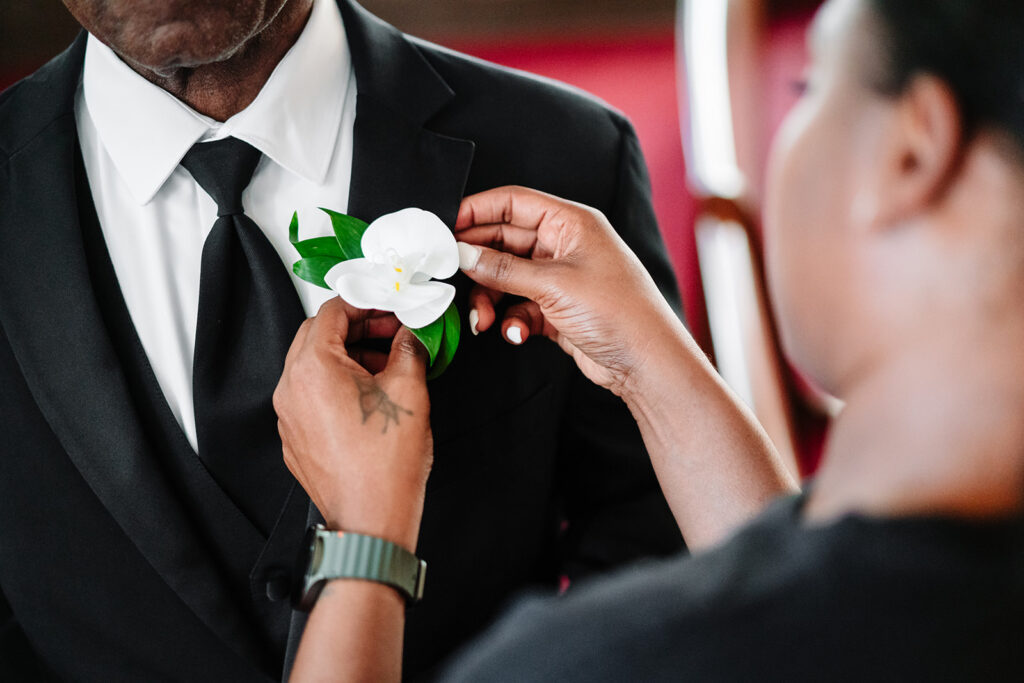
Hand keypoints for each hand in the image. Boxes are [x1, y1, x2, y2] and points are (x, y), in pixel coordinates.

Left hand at [274, 297, 431, 551]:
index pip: (332, 312)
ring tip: (387, 367)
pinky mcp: (295, 439)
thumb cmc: (384, 465)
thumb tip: (410, 333)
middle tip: (391, 334)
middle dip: (356, 329)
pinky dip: (337, 386)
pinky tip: (370, 398)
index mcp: (313, 368)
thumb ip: (409, 348)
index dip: (366, 304)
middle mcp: (290, 389)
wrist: (370, 520)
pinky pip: (311, 397)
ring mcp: (289, 416)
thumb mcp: (410, 390)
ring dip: (348, 357)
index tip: (390, 309)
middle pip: (317, 336)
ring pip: (312, 367)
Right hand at [455, 186, 681, 395]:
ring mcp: (560, 278)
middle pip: (504, 241)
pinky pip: (519, 306)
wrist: (647, 363)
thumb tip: (463, 254)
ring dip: (489, 298)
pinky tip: (515, 334)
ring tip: (482, 320)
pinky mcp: (557, 309)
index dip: (476, 210)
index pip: (513, 202)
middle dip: (478, 263)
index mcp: (571, 223)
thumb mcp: (554, 285)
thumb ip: (503, 269)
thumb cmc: (619, 312)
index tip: (444, 226)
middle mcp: (564, 245)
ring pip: (507, 278)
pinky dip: (511, 321)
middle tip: (450, 276)